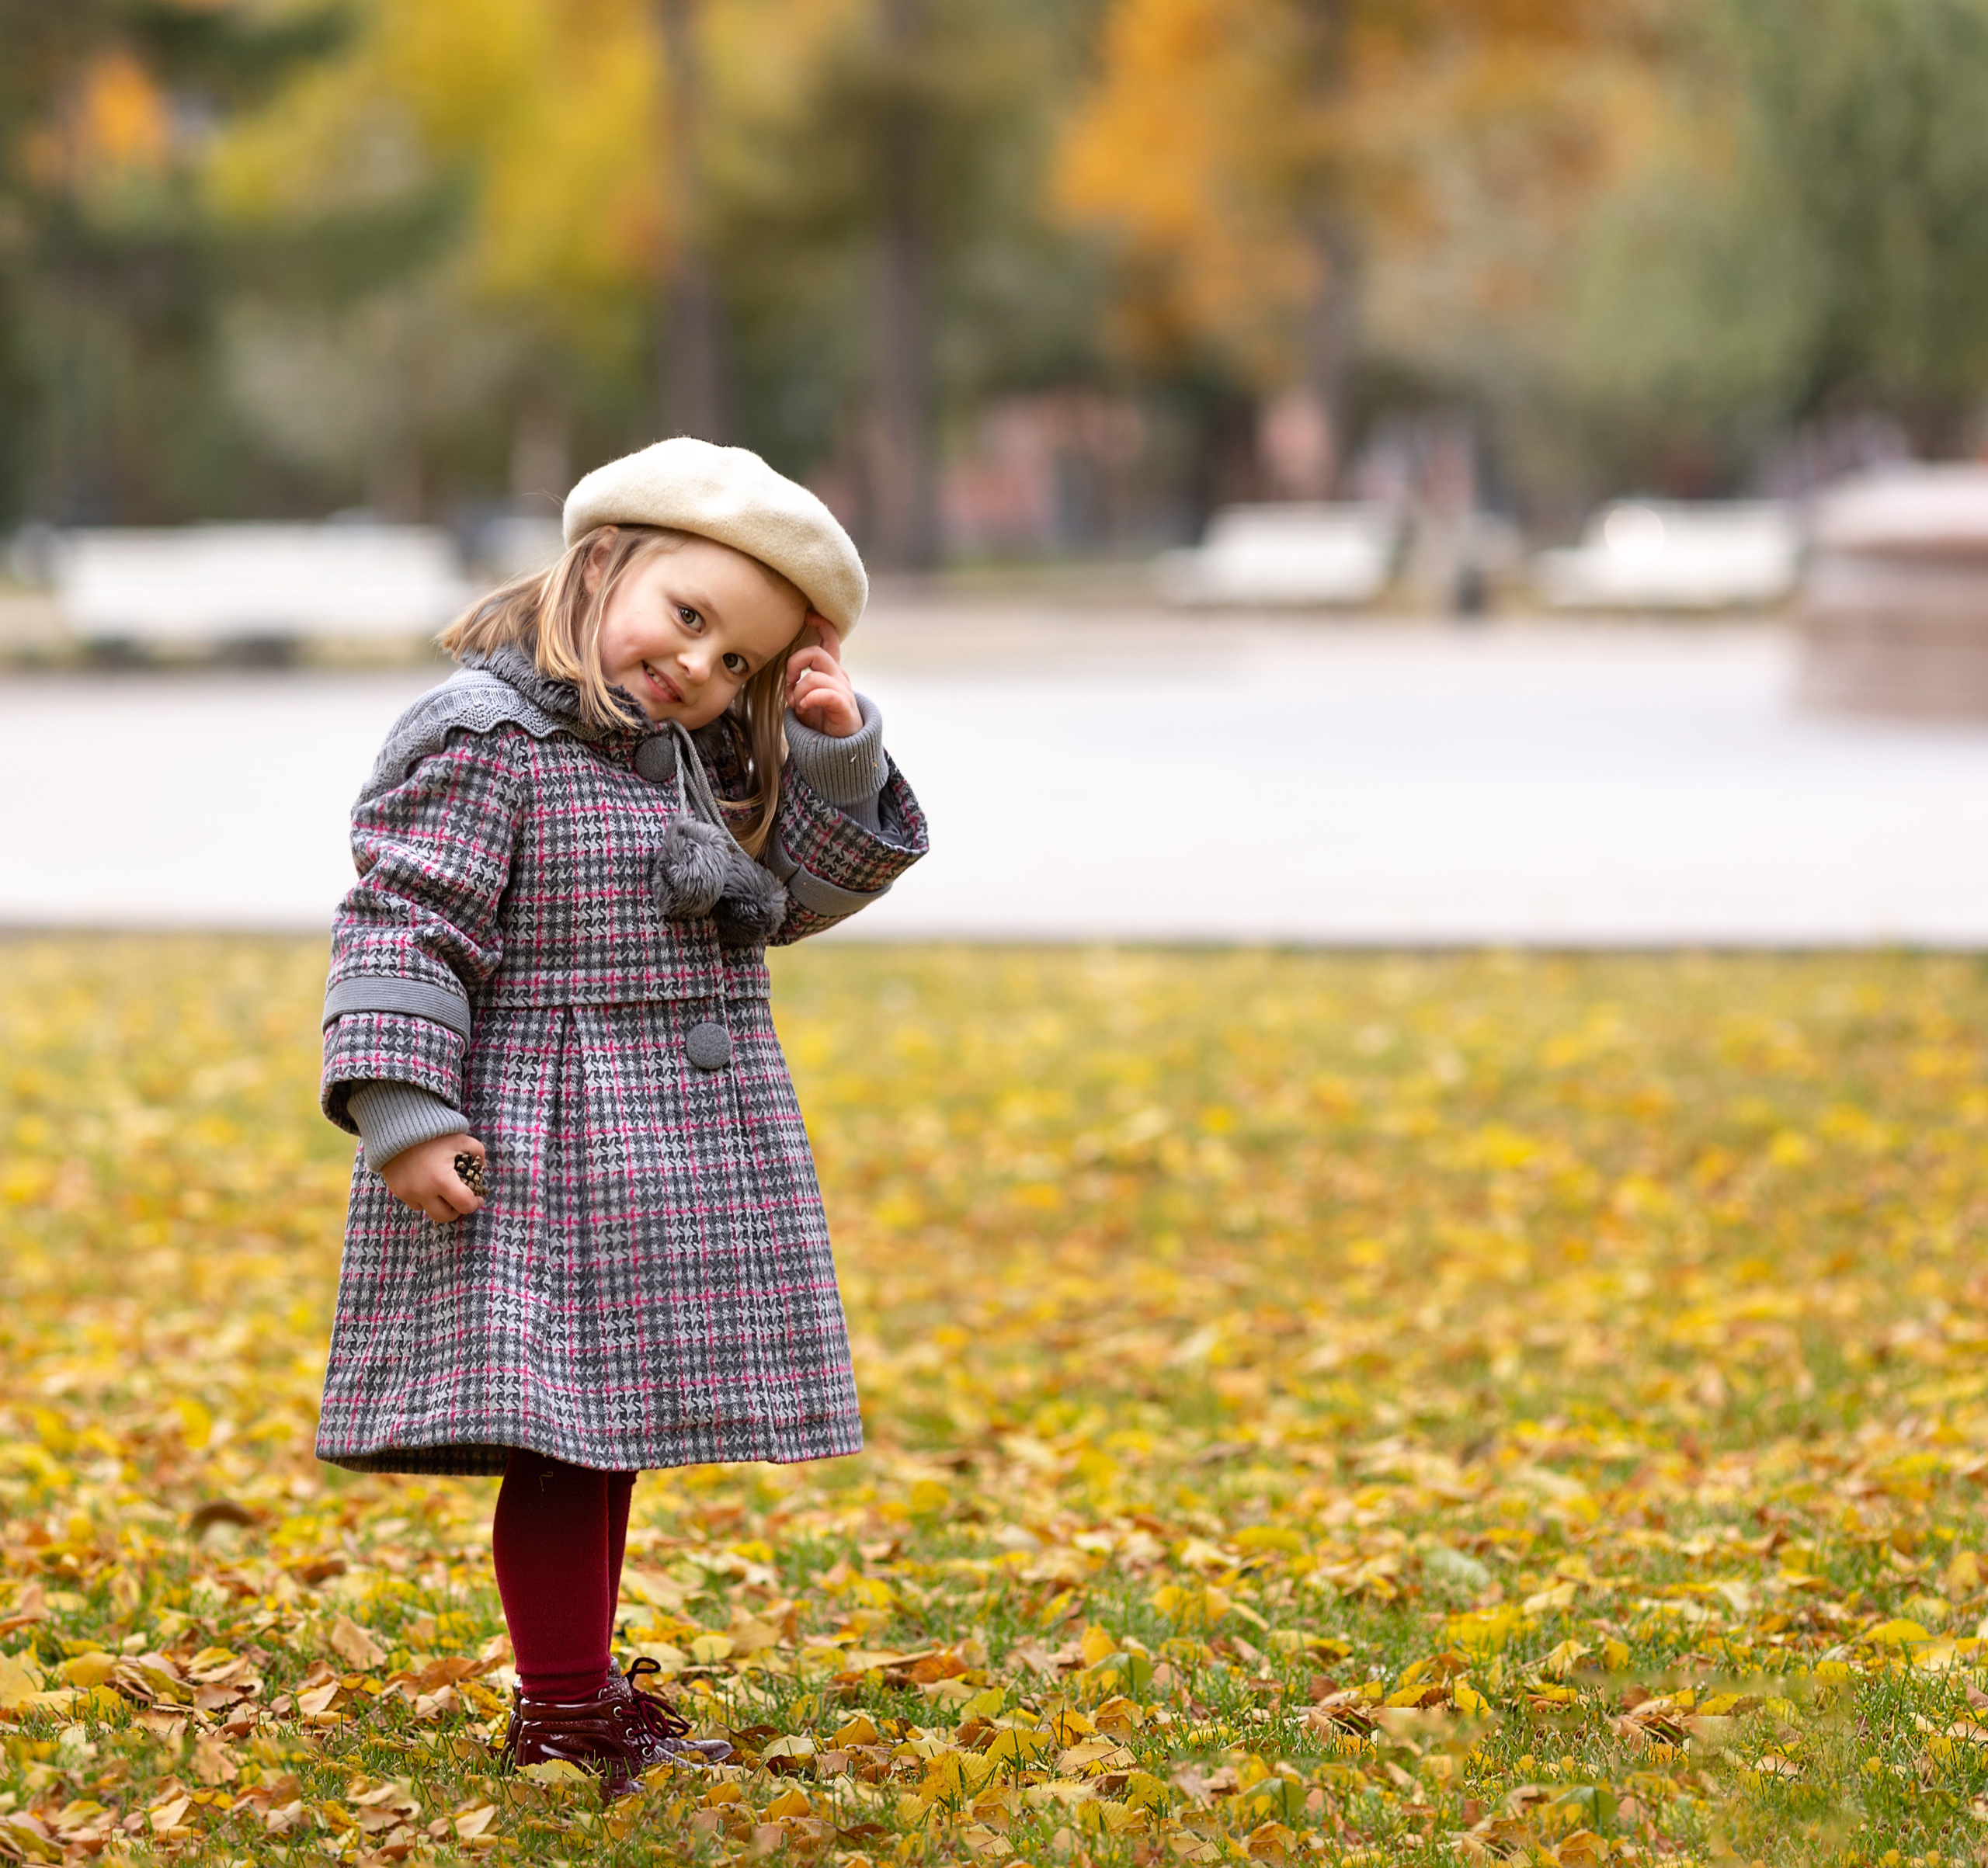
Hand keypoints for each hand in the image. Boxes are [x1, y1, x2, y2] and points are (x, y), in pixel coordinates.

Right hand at [380, 1132, 484, 1222]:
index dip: (474, 1203)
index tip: (477, 1197)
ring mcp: (408, 1192)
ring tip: (442, 1190)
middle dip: (455, 1210)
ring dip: (437, 1204)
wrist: (400, 1127)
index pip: (464, 1204)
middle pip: (444, 1217)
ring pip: (427, 1210)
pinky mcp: (397, 1190)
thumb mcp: (462, 1139)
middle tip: (460, 1199)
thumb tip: (481, 1167)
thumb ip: (478, 1153)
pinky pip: (413, 1202)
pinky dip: (422, 1198)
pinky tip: (427, 1184)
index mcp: (442, 1180)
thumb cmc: (434, 1134)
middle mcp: (423, 1191)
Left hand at [784, 616, 860, 738]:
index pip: (830, 640)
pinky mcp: (843, 705)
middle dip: (794, 666)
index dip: (821, 624)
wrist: (840, 746)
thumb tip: (788, 679)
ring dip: (798, 692)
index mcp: (831, 670)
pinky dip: (809, 699)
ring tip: (797, 705)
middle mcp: (839, 676)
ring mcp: (843, 690)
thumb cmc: (822, 718)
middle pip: (815, 653)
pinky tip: (804, 708)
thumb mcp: (805, 696)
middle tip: (789, 684)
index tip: (808, 616)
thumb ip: (798, 682)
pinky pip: (824, 693)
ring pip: (813, 677)